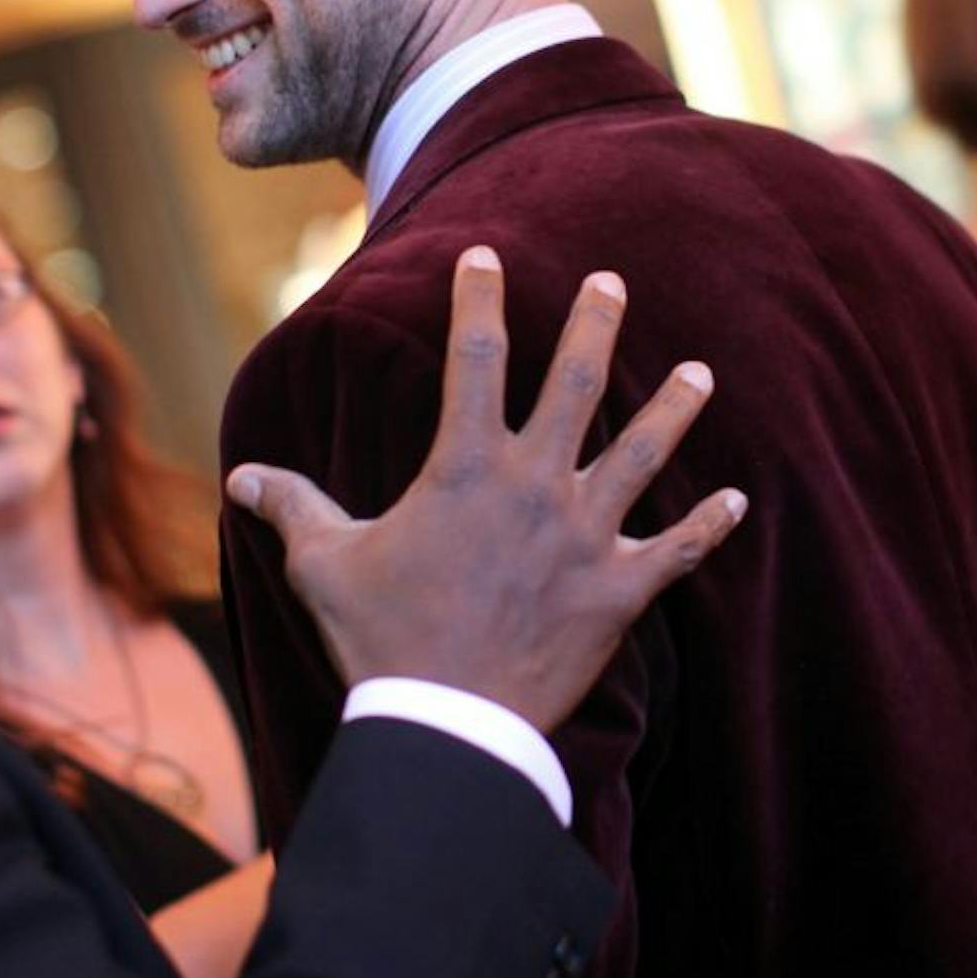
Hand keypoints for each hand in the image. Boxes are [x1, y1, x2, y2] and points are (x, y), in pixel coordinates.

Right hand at [226, 245, 745, 733]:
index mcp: (466, 468)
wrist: (448, 723)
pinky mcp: (617, 593)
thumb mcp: (326, 566)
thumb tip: (239, 478)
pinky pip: (676, 553)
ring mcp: (585, 538)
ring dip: (673, 410)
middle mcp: (535, 487)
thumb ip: (292, 509)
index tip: (485, 254)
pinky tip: (737, 500)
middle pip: (576, 386)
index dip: (478, 300)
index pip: (473, 360)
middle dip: (595, 326)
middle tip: (613, 281)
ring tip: (701, 371)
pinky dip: (708, 527)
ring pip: (642, 455)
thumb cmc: (382, 640)